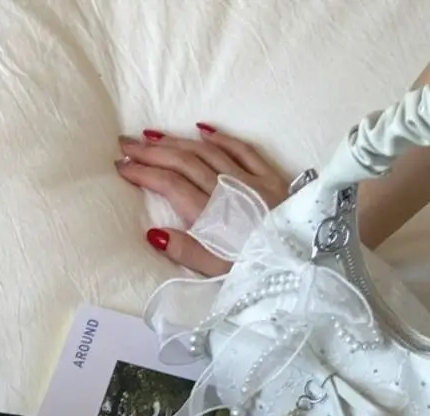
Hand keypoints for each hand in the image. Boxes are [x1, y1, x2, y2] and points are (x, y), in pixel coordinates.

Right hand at [115, 125, 289, 276]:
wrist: (309, 262)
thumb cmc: (260, 272)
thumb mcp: (219, 273)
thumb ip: (186, 252)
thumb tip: (152, 232)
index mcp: (211, 215)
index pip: (169, 185)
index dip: (143, 173)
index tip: (120, 167)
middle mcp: (228, 190)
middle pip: (183, 162)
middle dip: (151, 151)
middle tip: (125, 144)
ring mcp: (251, 180)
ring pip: (207, 151)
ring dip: (176, 140)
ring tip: (151, 136)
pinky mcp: (272, 178)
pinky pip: (242, 149)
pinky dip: (220, 137)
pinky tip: (202, 129)